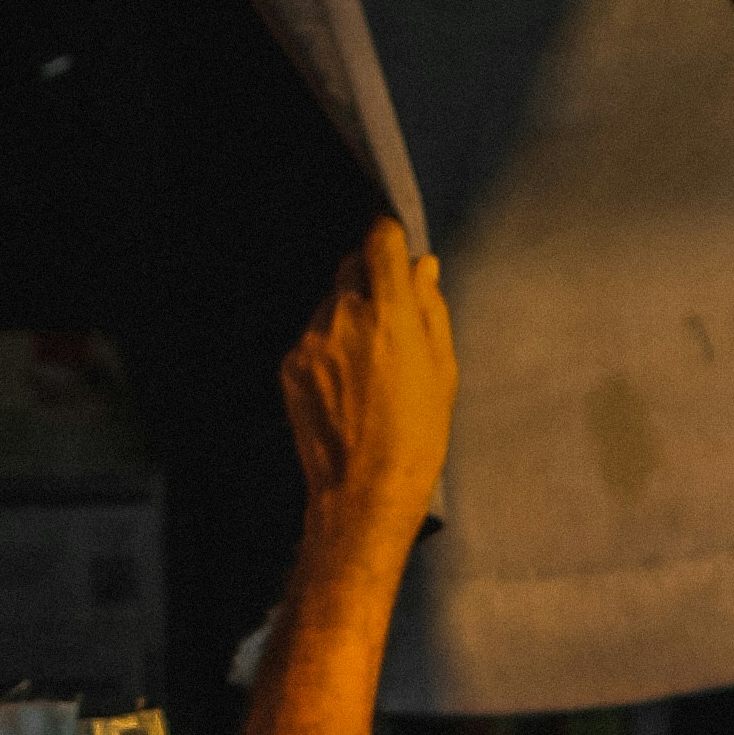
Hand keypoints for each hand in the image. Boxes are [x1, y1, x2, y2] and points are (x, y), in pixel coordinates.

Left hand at [281, 219, 455, 554]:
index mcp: (390, 313)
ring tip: (366, 370)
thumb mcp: (442, 372)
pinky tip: (344, 390)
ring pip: (329, 305)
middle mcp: (344, 316)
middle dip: (369, 283)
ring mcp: (311, 340)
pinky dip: (326, 350)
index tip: (396, 252)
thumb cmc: (416, 438)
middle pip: (351, 268)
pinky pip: (311, 338)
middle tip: (387, 325)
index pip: (380, 239)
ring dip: (346, 319)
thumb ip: (431, 310)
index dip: (389, 240)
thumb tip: (423, 268)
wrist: (364, 494)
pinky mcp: (291, 365)